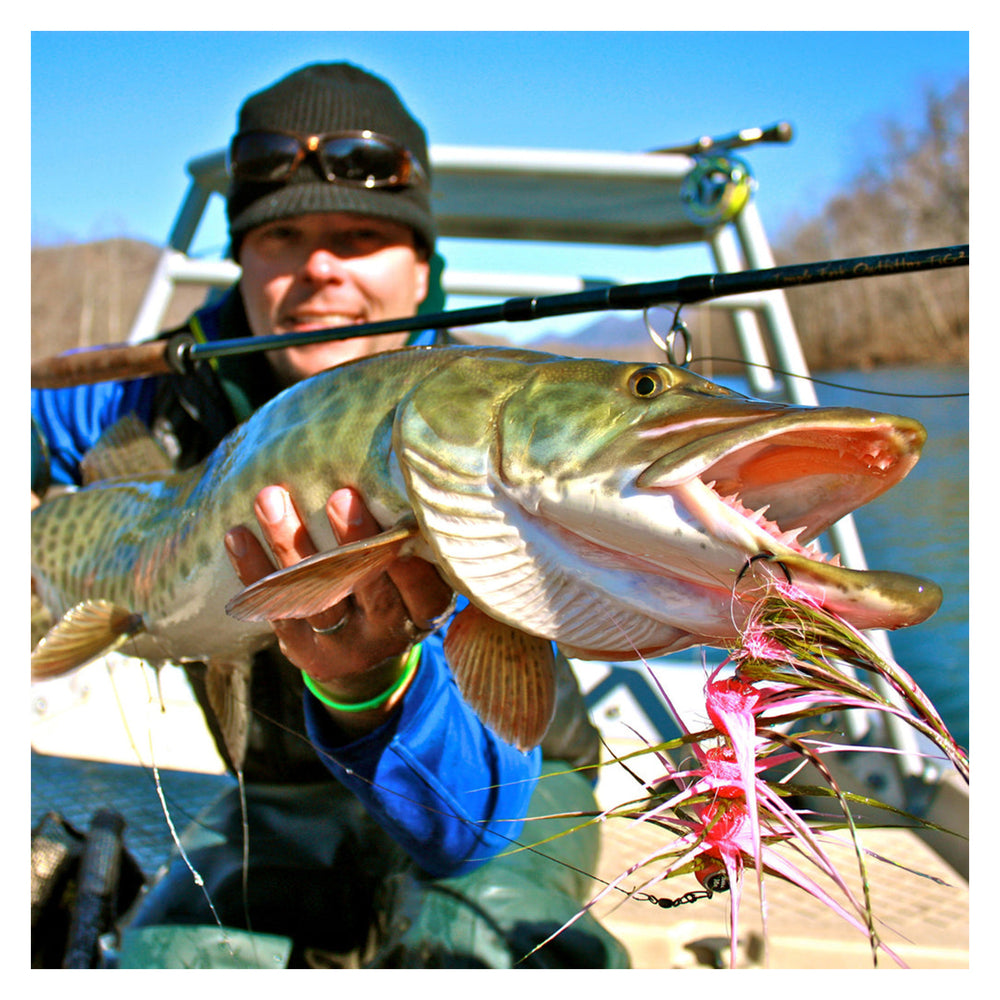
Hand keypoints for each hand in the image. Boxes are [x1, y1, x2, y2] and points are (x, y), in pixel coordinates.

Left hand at [224, 485, 452, 701]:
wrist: (364, 659)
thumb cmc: (395, 589)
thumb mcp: (418, 575)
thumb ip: (413, 539)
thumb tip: (397, 470)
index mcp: (423, 612)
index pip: (421, 588)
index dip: (409, 559)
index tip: (400, 519)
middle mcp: (387, 633)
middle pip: (369, 587)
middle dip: (353, 540)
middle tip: (340, 496)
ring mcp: (343, 646)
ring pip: (315, 596)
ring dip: (290, 543)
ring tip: (270, 499)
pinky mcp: (303, 651)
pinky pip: (277, 610)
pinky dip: (255, 570)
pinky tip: (237, 535)